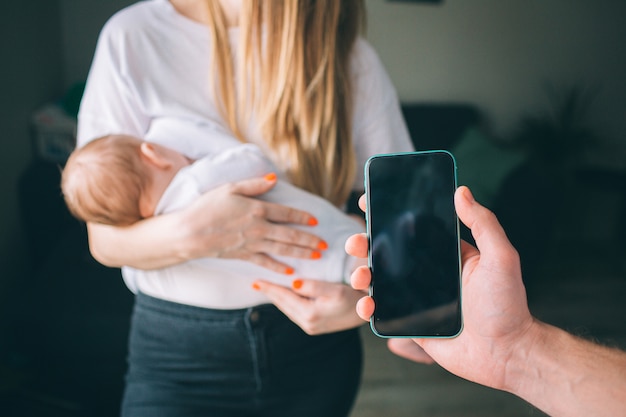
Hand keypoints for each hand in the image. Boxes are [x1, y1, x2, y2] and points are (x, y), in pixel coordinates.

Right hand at [179, 175, 326, 273]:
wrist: (188, 232)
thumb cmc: (206, 207)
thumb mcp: (229, 188)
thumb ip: (253, 184)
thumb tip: (273, 179)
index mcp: (257, 209)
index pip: (286, 213)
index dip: (302, 217)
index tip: (315, 221)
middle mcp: (258, 228)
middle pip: (289, 234)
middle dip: (309, 240)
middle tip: (325, 245)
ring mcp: (252, 243)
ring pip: (282, 249)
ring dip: (301, 252)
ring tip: (316, 255)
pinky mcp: (243, 255)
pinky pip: (265, 262)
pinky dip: (279, 267)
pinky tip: (291, 271)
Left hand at [252, 278, 365, 334]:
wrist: (369, 313)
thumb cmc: (354, 299)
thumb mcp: (335, 290)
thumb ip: (313, 286)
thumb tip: (293, 284)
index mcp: (309, 314)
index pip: (283, 298)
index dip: (270, 288)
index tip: (256, 281)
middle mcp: (307, 323)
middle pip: (282, 305)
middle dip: (270, 293)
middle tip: (256, 283)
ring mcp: (311, 326)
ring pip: (287, 309)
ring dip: (277, 298)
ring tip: (267, 288)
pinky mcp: (315, 325)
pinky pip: (294, 311)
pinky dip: (286, 302)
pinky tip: (284, 297)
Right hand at [346, 186, 535, 390]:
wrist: (506, 353)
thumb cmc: (508, 305)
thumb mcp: (501, 257)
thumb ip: (483, 223)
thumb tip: (462, 191)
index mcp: (446, 254)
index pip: (413, 228)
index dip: (389, 214)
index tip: (368, 203)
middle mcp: (428, 273)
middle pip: (388, 252)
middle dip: (366, 244)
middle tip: (357, 242)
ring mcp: (417, 298)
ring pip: (380, 280)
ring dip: (362, 274)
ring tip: (360, 276)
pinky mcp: (410, 322)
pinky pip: (383, 312)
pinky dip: (368, 307)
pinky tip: (367, 305)